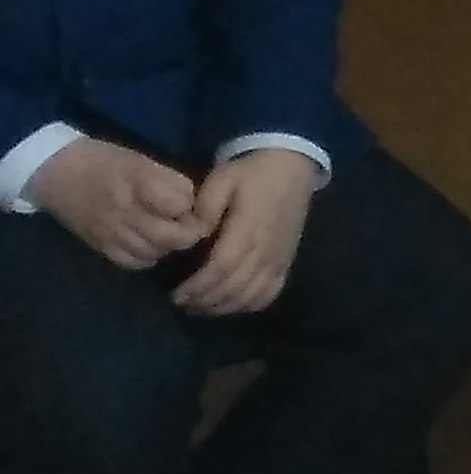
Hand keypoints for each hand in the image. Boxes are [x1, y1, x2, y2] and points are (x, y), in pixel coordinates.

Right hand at [30, 139, 206, 271]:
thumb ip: (171, 182)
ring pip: (156, 252)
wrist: (57, 173)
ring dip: (169, 245)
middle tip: (189, 223)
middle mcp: (124, 211)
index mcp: (138, 182)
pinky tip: (148, 243)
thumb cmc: (105, 161)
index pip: (181, 204)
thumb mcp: (142, 161)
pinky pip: (134, 263)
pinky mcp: (100, 247)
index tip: (195, 202)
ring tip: (168, 231)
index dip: (194, 205)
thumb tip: (196, 205)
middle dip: (189, 232)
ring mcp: (111, 233)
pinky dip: (147, 256)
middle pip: (172, 236)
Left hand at [169, 150, 314, 315]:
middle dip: (205, 300)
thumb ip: (205, 207)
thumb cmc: (252, 173)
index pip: (221, 268)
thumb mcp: (222, 179)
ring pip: (251, 295)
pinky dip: (249, 304)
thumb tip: (193, 233)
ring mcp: (279, 258)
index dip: (198, 286)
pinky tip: (231, 303)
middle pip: (234, 287)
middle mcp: (266, 250)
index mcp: (248, 229)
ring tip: (201, 306)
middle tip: (182, 303)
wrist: (293, 167)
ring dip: (224, 306)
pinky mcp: (286, 261)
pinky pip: (270, 293)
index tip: (176, 294)